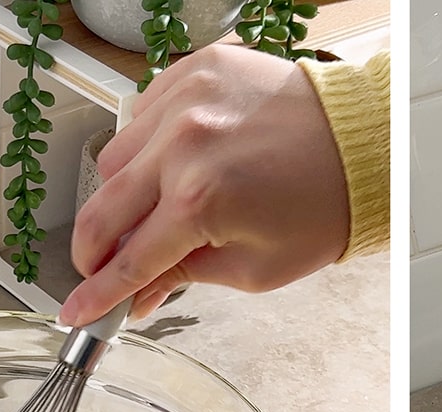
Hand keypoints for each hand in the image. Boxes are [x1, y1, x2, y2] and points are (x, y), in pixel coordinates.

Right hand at [58, 45, 350, 326]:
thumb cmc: (325, 207)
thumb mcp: (255, 267)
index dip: (99, 294)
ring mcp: (184, 100)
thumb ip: (185, 277)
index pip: (129, 260)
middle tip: (99, 270)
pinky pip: (141, 115)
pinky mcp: (194, 70)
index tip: (78, 311)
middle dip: (93, 250)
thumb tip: (139, 295)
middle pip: (103, 208)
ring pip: (113, 158)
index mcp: (200, 201)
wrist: (364, 146)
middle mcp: (183, 144)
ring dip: (120, 196)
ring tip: (151, 215)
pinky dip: (146, 147)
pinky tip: (172, 166)